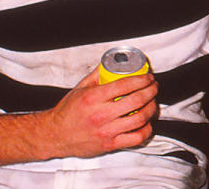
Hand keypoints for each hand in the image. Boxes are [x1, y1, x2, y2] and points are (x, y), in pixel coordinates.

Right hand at [41, 70, 158, 158]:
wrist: (55, 135)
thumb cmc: (67, 112)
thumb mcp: (80, 88)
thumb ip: (97, 74)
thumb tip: (113, 63)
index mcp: (93, 98)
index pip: (125, 85)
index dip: (142, 79)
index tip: (148, 77)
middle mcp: (100, 114)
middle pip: (137, 100)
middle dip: (151, 91)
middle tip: (153, 87)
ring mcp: (106, 131)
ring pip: (140, 118)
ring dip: (152, 108)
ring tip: (152, 103)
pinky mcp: (110, 145)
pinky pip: (136, 138)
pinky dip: (146, 130)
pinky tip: (146, 123)